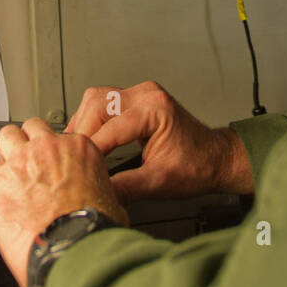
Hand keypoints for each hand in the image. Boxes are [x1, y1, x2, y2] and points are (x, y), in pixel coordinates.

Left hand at [0, 117, 129, 286]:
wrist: (74, 249)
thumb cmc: (94, 229)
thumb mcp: (112, 200)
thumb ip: (99, 188)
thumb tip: (100, 196)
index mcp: (79, 149)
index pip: (60, 136)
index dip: (54, 153)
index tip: (53, 166)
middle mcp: (49, 148)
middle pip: (31, 128)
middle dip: (28, 143)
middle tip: (29, 164)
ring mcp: (22, 162)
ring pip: (5, 138)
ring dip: (6, 153)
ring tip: (9, 173)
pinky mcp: (0, 182)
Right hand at [66, 80, 252, 201]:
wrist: (215, 158)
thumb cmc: (198, 166)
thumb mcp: (159, 182)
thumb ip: (125, 187)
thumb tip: (98, 193)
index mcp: (155, 109)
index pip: (110, 128)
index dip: (90, 152)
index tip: (76, 169)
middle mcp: (146, 95)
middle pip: (96, 104)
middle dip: (80, 133)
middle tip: (71, 159)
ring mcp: (141, 94)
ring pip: (95, 99)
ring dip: (82, 124)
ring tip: (76, 151)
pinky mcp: (136, 99)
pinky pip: (103, 102)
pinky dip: (91, 121)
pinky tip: (87, 140)